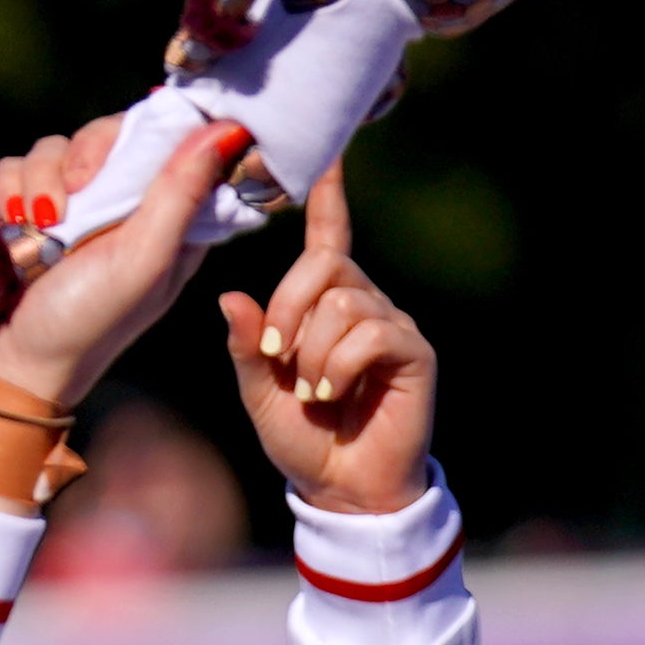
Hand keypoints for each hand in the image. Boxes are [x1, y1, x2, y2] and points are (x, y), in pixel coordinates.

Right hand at [0, 115, 250, 414]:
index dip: (158, 130)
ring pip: (57, 147)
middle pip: (111, 133)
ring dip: (39, 179)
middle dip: (86, 155)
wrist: (9, 364)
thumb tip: (228, 128)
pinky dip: (9, 188)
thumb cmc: (87, 323)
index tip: (135, 147)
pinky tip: (12, 222)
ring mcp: (69, 207)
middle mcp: (121, 205)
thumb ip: (181, 194)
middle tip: (75, 195)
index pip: (175, 142)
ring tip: (36, 224)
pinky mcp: (22, 209)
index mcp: (168, 217)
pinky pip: (15, 166)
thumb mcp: (144, 261)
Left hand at [217, 172, 435, 514]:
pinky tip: (332, 395)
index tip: (326, 157)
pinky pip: (369, 333)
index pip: (328, 240)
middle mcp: (364, 303)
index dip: (327, 200)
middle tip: (278, 357)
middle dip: (288, 307)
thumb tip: (230, 296)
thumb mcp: (258, 388)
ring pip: (342, 301)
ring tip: (312, 392)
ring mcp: (391, 324)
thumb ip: (248, 343)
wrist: (341, 487)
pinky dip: (337, 366)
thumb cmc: (301, 437)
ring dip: (311, 351)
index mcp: (325, 304)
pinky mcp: (413, 351)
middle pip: (324, 265)